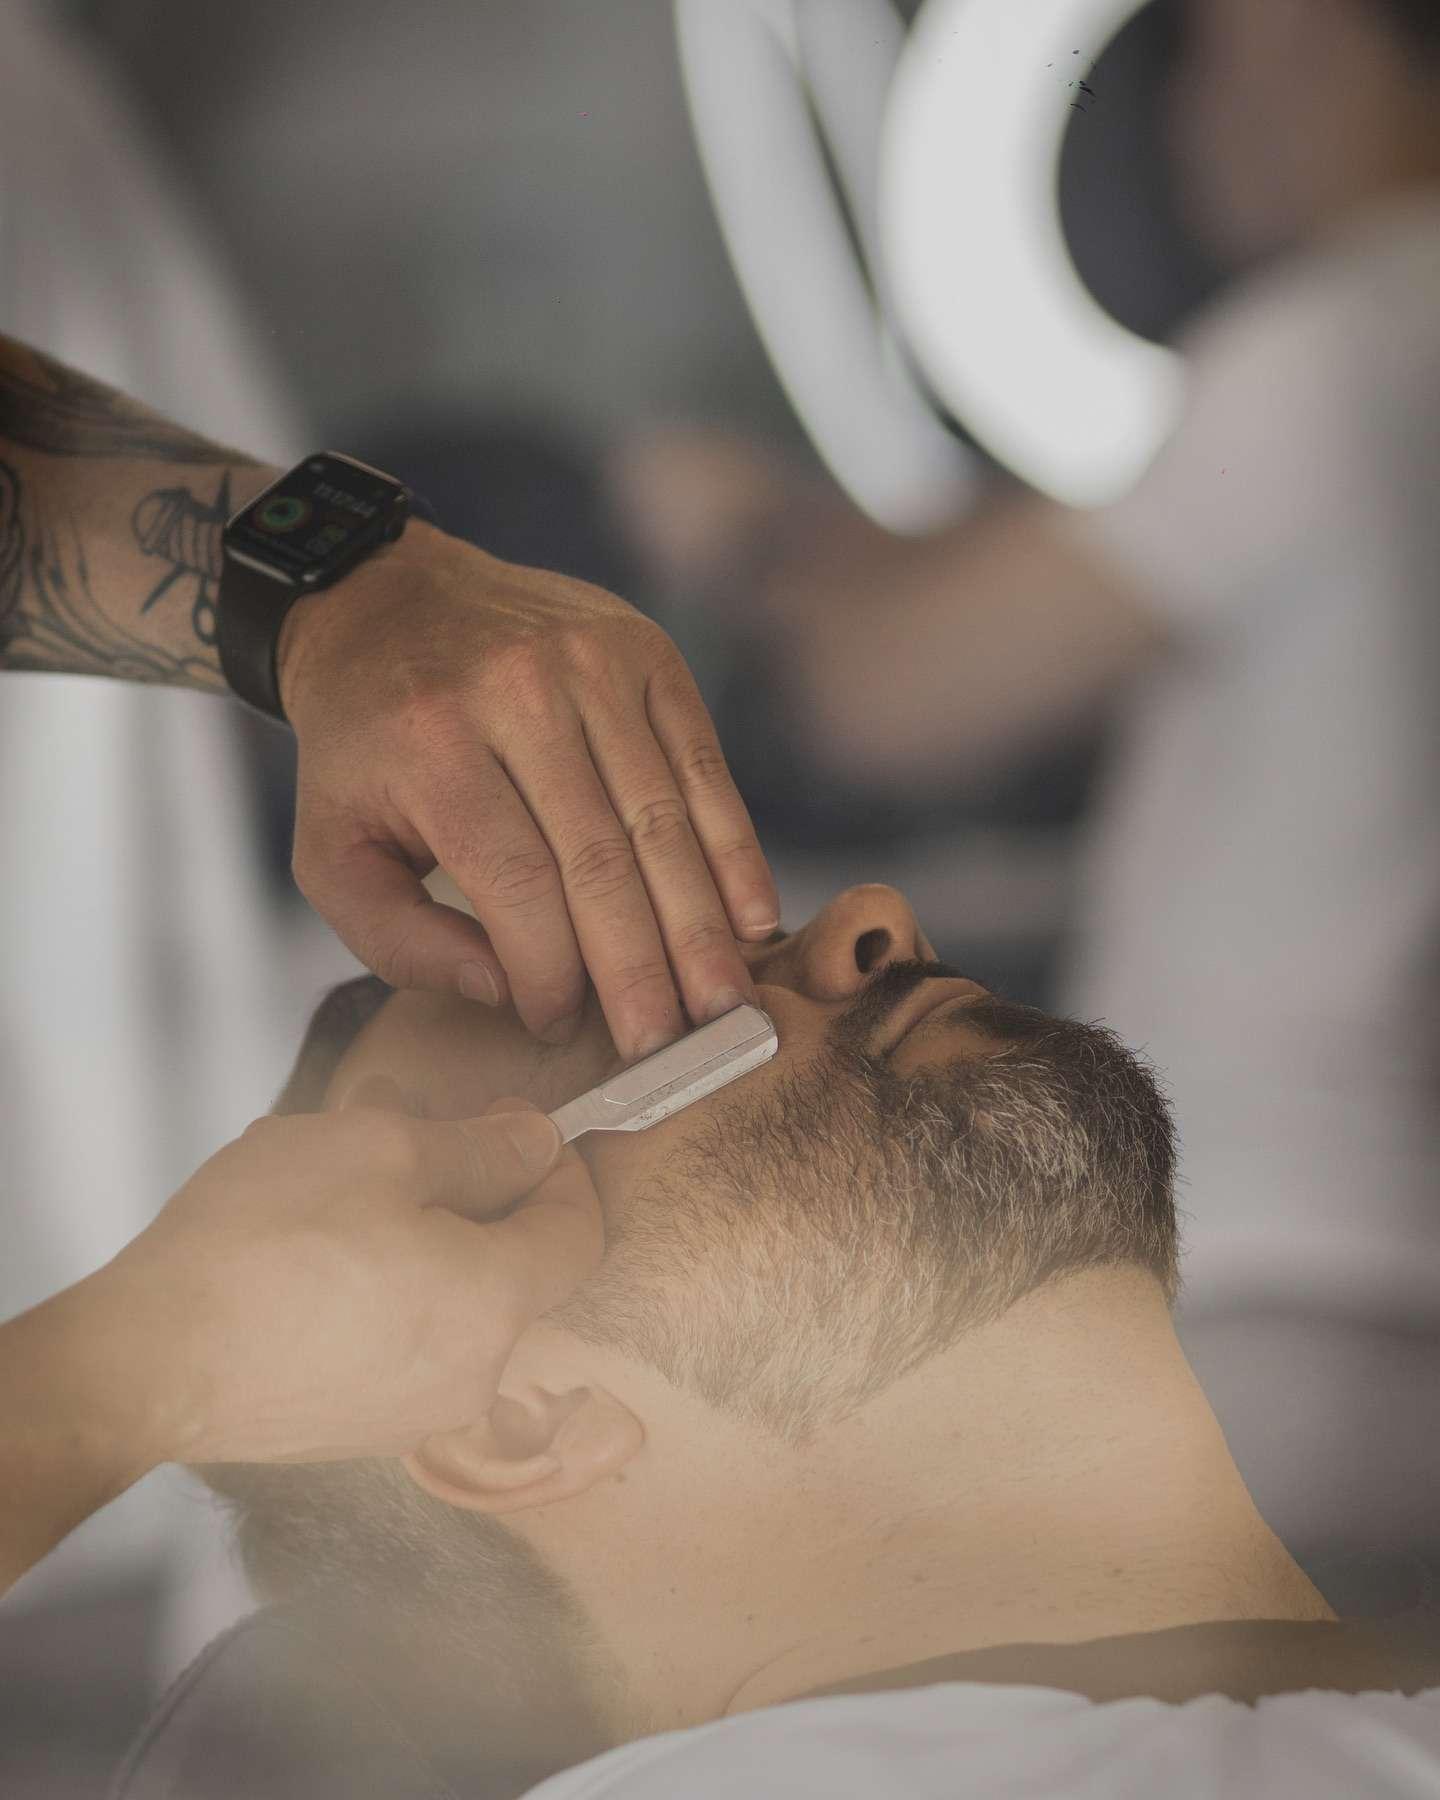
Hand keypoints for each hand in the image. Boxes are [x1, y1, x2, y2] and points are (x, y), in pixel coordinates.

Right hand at [95, 1087, 602, 1465]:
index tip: (518, 1128)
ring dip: (408, 1221)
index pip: (579, 1233)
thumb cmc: (263, 1246)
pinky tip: (303, 1235)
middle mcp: (470, 1375)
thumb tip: (537, 1144)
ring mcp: (408, 1413)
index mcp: (496, 1305)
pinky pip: (391, 1334)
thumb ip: (481, 1147)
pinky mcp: (349, 1428)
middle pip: (506, 1262)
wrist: (144, 1364)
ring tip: (332, 1166)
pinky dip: (372, 1277)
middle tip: (405, 1126)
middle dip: (463, 1182)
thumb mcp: (382, 1150)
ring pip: (441, 1292)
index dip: (562, 1170)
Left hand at [277, 525, 779, 1061]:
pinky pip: (703, 768)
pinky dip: (733, 851)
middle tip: (672, 1051)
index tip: (560, 1027)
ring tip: (723, 1009)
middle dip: (643, 970)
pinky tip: (752, 921)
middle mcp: (519, 691)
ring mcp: (593, 665)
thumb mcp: (331, 850)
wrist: (387, 601)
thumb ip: (399, 939)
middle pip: (602, 858)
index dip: (551, 971)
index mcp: (431, 742)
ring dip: (700, 928)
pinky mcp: (647, 655)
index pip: (517, 881)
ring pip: (663, 821)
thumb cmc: (364, 750)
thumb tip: (503, 991)